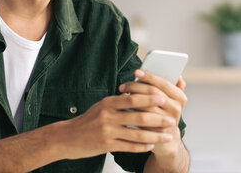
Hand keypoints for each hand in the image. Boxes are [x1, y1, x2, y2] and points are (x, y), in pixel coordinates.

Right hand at [59, 89, 177, 158]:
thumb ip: (119, 101)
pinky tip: (151, 146)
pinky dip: (142, 146)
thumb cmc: (88, 120)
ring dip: (155, 136)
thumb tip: (140, 93)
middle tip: (172, 119)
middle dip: (158, 118)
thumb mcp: (102, 106)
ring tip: (167, 136)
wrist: (67, 137)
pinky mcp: (106, 145)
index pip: (133, 98)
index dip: (150, 98)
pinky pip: (129, 146)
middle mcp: (108, 116)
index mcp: (108, 103)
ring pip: (137, 133)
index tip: (164, 98)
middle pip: (138, 116)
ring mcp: (107, 131)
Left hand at [118, 70, 187, 158]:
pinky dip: (131, 112)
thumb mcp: (171, 99)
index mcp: (180, 97)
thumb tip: (176, 74)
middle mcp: (176, 109)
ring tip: (122, 96)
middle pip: (153, 93)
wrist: (166, 140)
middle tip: (123, 86)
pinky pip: (141, 120)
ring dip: (131, 99)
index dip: (149, 76)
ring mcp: (167, 121)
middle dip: (136, 87)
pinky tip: (123, 108)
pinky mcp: (157, 132)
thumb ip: (172, 86)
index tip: (136, 71)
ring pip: (145, 106)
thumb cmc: (164, 112)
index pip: (163, 83)